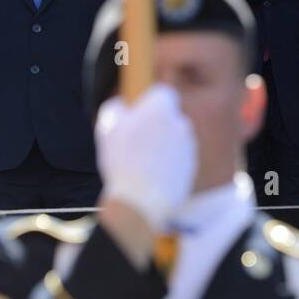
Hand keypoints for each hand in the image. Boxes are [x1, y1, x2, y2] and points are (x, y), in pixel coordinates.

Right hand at [95, 84, 196, 230]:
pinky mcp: (192, 167)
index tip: (138, 116)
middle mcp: (180, 124)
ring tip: (141, 165)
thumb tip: (122, 104)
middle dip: (157, 126)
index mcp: (161, 110)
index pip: (163, 94)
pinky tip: (151, 177)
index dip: (150, 103)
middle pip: (170, 117)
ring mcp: (189, 146)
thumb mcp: (107, 128)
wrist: (140, 203)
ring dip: (163, 146)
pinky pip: (179, 159)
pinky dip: (169, 164)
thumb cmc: (122, 163)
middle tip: (136, 143)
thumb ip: (116, 108)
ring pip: (175, 139)